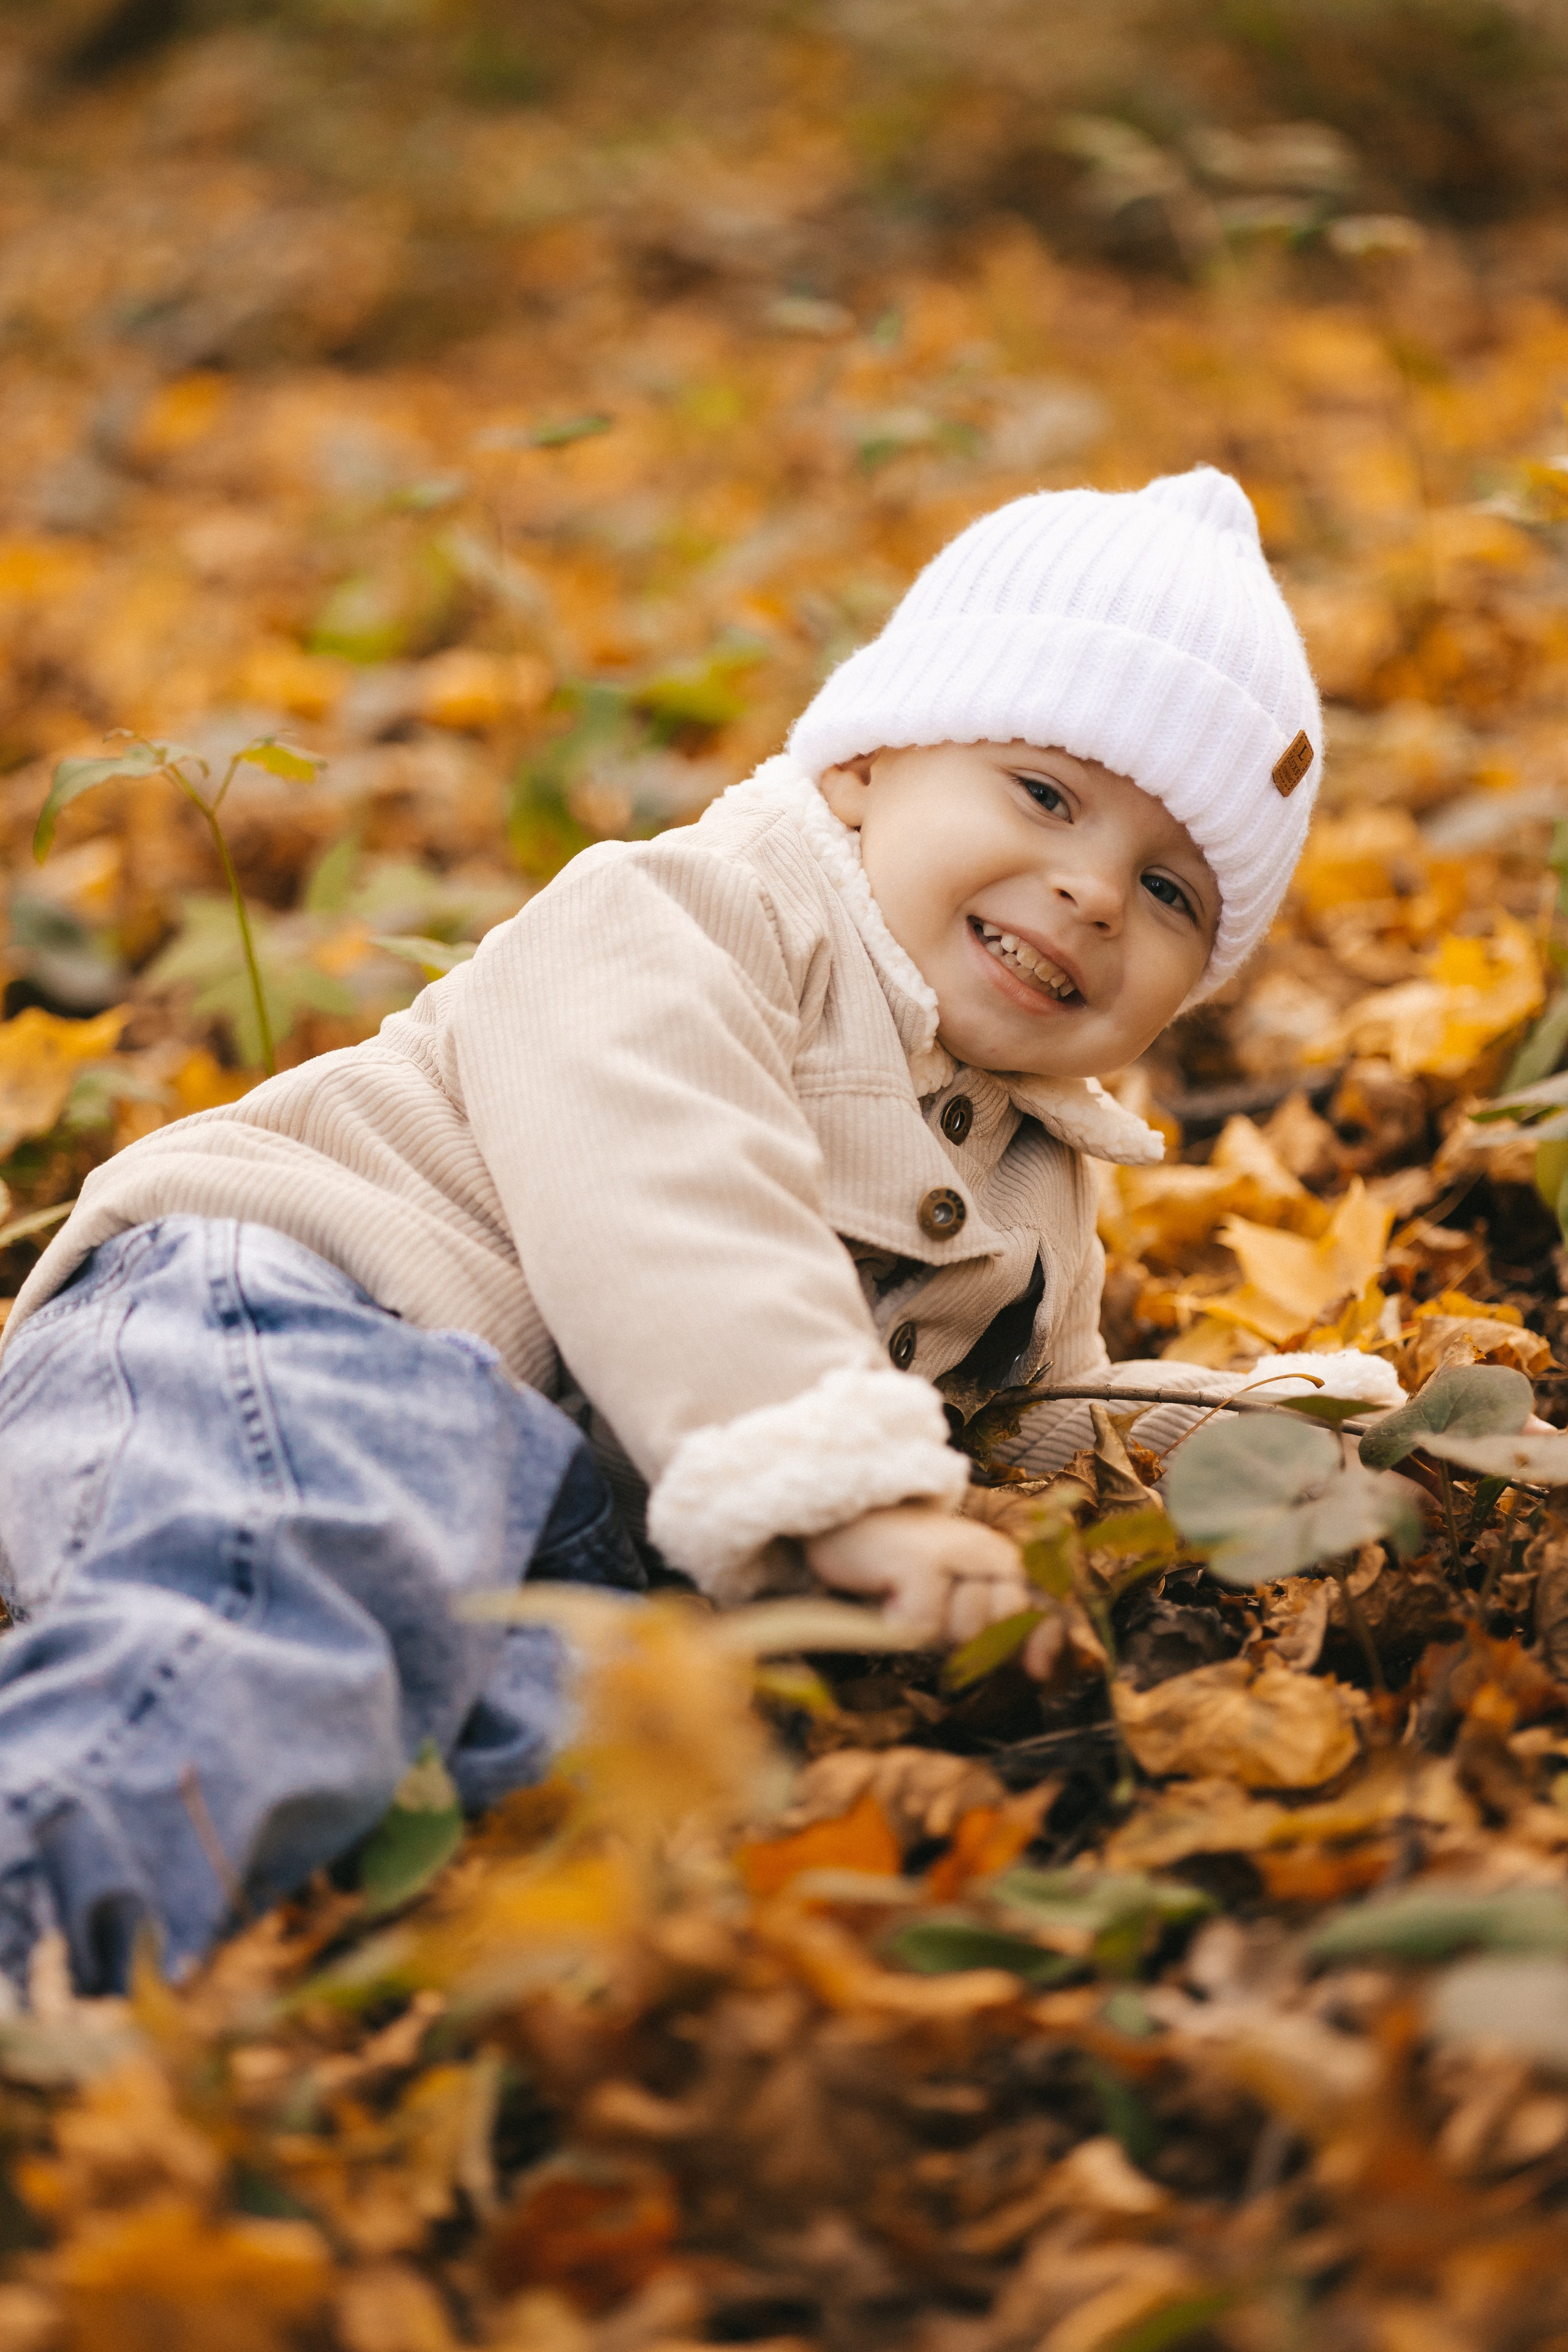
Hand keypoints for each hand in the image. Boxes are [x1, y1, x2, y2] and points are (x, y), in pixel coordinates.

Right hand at [804, 1501, 1032, 1648]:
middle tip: (930, 1608)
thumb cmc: (898, 1568)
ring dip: (930, 1629)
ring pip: (964, 1631)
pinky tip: (885, 1596)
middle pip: (1002, 1627)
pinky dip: (898, 1624)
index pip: (1040, 1608)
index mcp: (1000, 1554)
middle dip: (966, 1635)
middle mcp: (984, 1547)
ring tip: (905, 1597)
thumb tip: (1042, 1671)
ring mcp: (954, 1551)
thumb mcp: (954, 1595)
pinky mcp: (920, 1561)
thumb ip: (999, 1626)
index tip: (1036, 1669)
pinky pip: (924, 1627)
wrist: (840, 1523)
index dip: (1040, 1642)